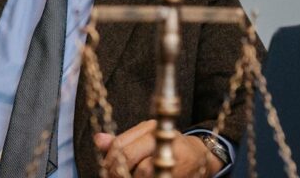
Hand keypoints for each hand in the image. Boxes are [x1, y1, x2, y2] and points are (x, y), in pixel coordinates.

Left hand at [92, 120, 221, 177]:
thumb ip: (121, 141)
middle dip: (116, 171)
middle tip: (113, 177)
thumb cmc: (168, 147)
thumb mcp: (145, 138)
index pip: (121, 144)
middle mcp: (162, 140)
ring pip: (142, 172)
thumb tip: (98, 140)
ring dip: (129, 177)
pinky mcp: (175, 173)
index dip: (109, 160)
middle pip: (128, 157)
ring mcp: (172, 158)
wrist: (201, 157)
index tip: (106, 169)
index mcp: (151, 128)